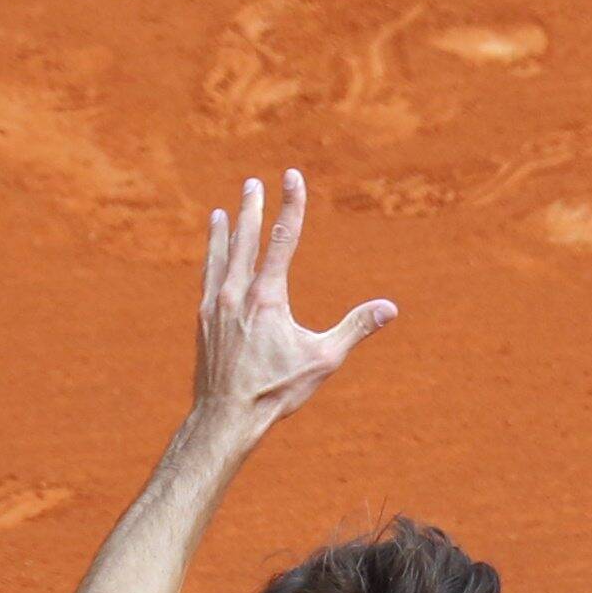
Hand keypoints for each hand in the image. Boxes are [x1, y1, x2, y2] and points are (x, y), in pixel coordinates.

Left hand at [192, 170, 393, 439]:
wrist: (226, 416)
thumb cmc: (276, 391)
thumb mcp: (322, 360)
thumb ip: (355, 328)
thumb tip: (389, 309)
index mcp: (267, 296)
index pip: (284, 238)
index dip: (291, 203)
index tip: (292, 176)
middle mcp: (237, 292)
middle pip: (246, 238)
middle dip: (252, 208)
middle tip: (253, 183)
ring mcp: (215, 304)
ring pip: (220, 255)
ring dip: (224, 231)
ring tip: (221, 212)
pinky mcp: (202, 320)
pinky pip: (207, 278)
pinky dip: (210, 259)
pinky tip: (211, 255)